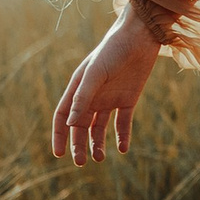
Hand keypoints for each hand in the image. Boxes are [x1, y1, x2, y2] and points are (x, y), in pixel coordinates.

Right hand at [50, 8, 161, 165]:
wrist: (140, 36)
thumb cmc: (113, 50)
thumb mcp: (95, 73)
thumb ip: (83, 97)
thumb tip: (70, 124)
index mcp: (78, 88)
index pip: (63, 116)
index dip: (59, 135)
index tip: (59, 154)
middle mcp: (92, 96)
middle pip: (81, 126)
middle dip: (79, 145)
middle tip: (80, 163)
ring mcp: (110, 98)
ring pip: (100, 127)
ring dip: (98, 143)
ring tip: (100, 158)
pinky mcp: (128, 99)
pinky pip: (123, 123)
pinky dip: (122, 137)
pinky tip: (123, 149)